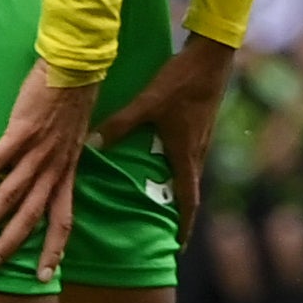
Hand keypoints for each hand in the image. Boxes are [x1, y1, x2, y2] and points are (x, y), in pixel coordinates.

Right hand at [0, 61, 98, 278]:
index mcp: (68, 169)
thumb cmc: (75, 100)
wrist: (76, 68)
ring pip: (12, 194)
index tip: (48, 273)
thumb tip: (60, 174)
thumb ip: (66, 159)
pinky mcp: (21, 132)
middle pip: (34, 214)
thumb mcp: (77, 137)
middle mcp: (55, 165)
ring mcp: (38, 150)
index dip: (56, 246)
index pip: (64, 216)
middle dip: (13, 243)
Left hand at [91, 33, 236, 244]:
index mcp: (185, 152)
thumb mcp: (148, 102)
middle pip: (191, 189)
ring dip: (181, 190)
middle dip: (181, 212)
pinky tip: (168, 160)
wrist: (212, 55)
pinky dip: (182, 169)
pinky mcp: (202, 124)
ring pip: (191, 172)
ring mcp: (203, 136)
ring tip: (165, 201)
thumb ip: (120, 124)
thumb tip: (91, 144)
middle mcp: (197, 149)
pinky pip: (192, 156)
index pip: (188, 198)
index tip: (178, 247)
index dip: (183, 224)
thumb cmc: (181, 80)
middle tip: (167, 231)